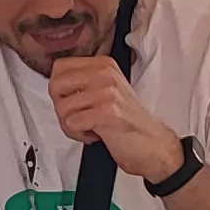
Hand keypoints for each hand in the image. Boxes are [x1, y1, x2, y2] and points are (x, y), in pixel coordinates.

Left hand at [45, 56, 187, 181]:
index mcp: (103, 65)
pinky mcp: (107, 111)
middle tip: (77, 117)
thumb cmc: (129, 122)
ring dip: (71, 125)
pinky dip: (79, 134)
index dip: (59, 90)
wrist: (153, 145)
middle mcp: (105, 74)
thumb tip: (55, 85)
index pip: (59, 67)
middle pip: (55, 85)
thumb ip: (84, 82)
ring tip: (89, 127)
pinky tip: (95, 134)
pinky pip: (71, 123)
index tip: (72, 101)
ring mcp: (106, 91)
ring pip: (62, 107)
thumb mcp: (107, 91)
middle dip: (61, 107)